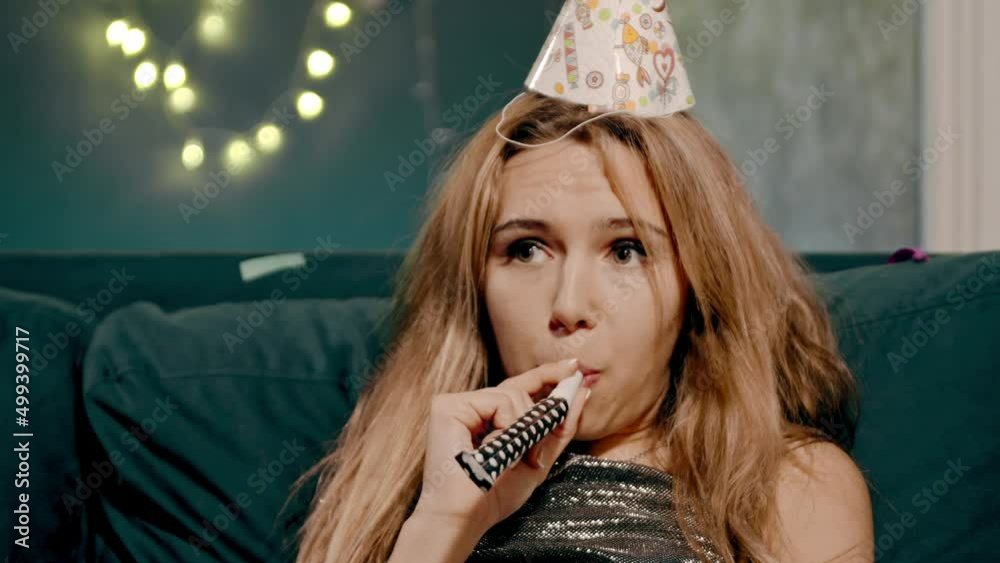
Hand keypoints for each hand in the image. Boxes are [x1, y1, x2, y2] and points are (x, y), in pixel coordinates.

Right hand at [411, 359, 590, 534]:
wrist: (466, 516)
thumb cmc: (496, 494)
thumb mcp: (538, 459)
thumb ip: (559, 426)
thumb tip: (582, 390)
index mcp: (486, 418)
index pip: (519, 388)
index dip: (546, 375)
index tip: (574, 366)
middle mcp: (469, 407)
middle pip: (519, 389)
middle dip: (540, 417)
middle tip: (535, 455)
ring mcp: (457, 404)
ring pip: (512, 394)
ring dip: (525, 428)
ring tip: (514, 458)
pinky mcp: (447, 406)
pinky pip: (498, 400)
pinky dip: (508, 425)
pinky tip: (497, 446)